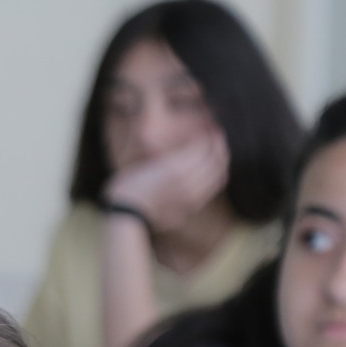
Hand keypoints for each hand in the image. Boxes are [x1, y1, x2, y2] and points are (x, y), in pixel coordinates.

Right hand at [102, 129, 228, 234]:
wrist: (124, 216)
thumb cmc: (128, 186)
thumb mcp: (148, 164)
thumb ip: (173, 156)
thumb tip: (196, 146)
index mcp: (176, 171)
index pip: (205, 150)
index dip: (211, 138)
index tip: (212, 129)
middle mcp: (188, 186)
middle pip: (216, 163)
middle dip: (219, 148)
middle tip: (217, 137)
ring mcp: (190, 200)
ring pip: (218, 178)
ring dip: (221, 163)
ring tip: (218, 153)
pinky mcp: (189, 210)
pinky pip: (209, 191)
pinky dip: (214, 178)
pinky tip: (207, 173)